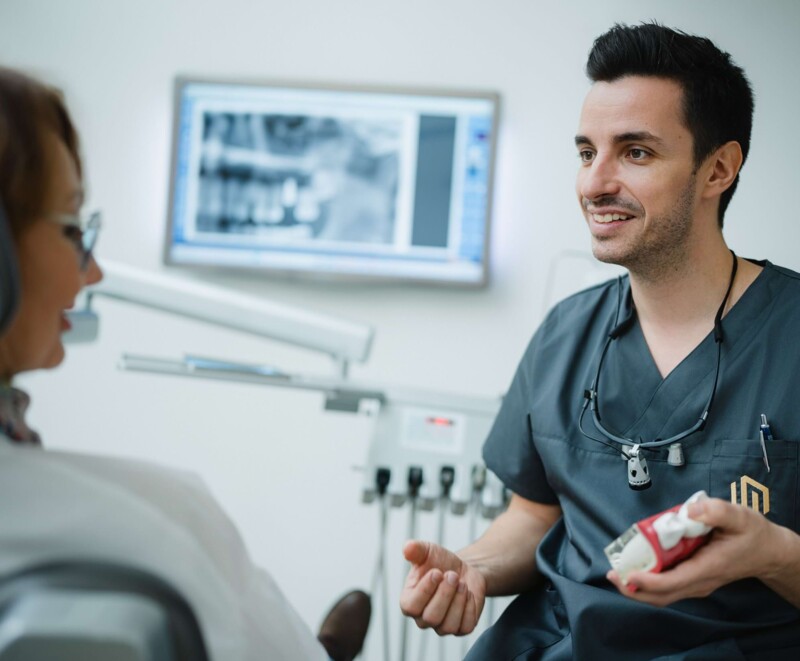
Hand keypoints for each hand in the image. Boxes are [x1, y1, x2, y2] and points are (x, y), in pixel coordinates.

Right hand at [399, 540, 485, 635]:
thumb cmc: (439, 561)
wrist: (461, 569)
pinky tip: (468, 593)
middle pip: (431, 618)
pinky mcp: (461, 628)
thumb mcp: (427, 551)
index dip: (425, 590)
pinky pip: (465, 626)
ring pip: (448, 626)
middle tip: (453, 575)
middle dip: (445, 594)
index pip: (411, 606)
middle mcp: (423, 618)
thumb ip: (415, 549)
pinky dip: (469, 608)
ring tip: (462, 583)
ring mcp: (442, 626)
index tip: (437, 572)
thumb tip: (407, 548)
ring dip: (458, 601)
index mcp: (409, 601)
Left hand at [607, 497, 784, 606]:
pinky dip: (648, 577)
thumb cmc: (753, 534)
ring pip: (662, 593)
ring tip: (617, 568)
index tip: (627, 572)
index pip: (672, 583)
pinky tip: (636, 561)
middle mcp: (699, 581)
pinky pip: (666, 583)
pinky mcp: (692, 577)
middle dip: (633, 588)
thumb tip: (689, 510)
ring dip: (637, 584)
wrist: (769, 552)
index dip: (647, 581)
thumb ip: (716, 511)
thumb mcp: (740, 516)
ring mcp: (695, 582)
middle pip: (661, 596)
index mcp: (707, 569)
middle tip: (611, 573)